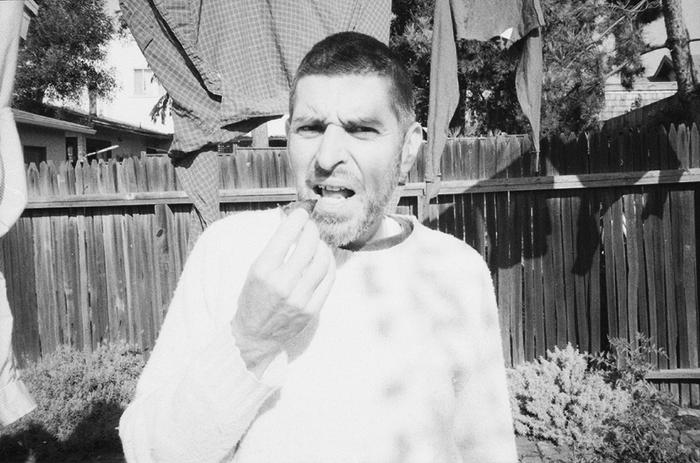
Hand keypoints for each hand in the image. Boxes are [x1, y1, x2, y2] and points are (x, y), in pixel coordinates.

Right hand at [231, 208, 334, 376]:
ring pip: (322, 262)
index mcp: (263, 270)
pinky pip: (329, 280)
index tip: (302, 212)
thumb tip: (295, 223)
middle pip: (308, 246)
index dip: (298, 219)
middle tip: (311, 226)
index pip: (285, 236)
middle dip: (312, 230)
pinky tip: (325, 258)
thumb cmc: (252, 299)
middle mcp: (282, 284)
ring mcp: (299, 298)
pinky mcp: (312, 309)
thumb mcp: (254, 270)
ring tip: (318, 242)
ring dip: (323, 246)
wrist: (254, 335)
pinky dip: (330, 264)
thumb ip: (275, 248)